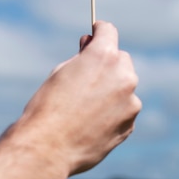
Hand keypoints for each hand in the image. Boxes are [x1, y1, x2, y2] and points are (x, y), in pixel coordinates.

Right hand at [19, 20, 140, 177]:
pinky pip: (124, 109)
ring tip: (86, 107)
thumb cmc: (48, 107)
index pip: (109, 31)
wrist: (48, 148)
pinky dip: (113, 111)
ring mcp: (130, 100)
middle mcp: (123, 75)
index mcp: (104, 56)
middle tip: (88, 76)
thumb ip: (82, 57)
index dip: (100, 31)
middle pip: (121, 59)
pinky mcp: (130, 122)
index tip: (96, 33)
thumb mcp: (60, 72)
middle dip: (108, 63)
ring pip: (124, 86)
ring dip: (112, 89)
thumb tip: (90, 44)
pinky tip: (92, 123)